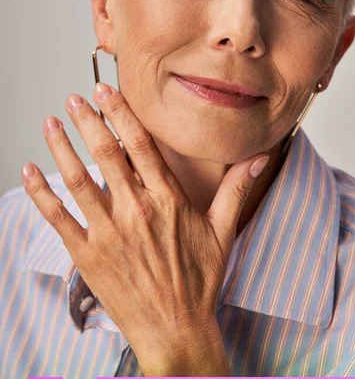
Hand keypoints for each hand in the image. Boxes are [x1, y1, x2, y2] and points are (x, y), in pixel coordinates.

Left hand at [21, 82, 268, 374]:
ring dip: (62, 148)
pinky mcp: (88, 255)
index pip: (140, 145)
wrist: (175, 330)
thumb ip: (236, 188)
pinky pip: (59, 218)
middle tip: (73, 99)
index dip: (121, 113)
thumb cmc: (199, 281)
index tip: (106, 91)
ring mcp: (110, 232)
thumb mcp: (223, 231)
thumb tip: (259, 157)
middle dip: (87, 122)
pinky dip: (40, 194)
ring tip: (50, 124)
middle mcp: (136, 210)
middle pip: (107, 154)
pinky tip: (29, 173)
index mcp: (167, 200)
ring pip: (79, 180)